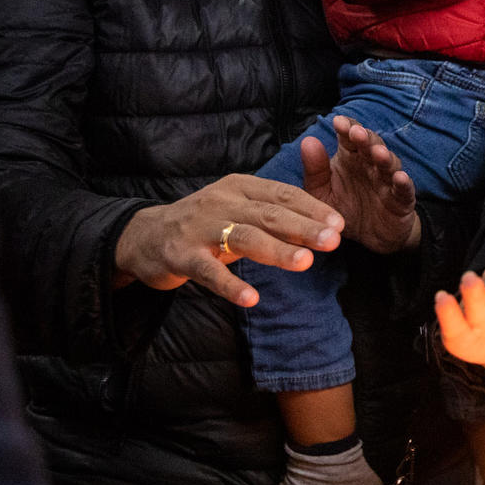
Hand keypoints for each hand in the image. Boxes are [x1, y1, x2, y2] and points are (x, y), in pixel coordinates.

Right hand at [114, 175, 344, 306]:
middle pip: (269, 214)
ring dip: (276, 250)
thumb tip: (321, 226)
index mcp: (240, 186)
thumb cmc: (204, 224)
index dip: (312, 208)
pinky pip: (209, 272)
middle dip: (304, 227)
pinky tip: (251, 298)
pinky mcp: (181, 256)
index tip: (339, 224)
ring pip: (244, 238)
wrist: (145, 236)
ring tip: (305, 262)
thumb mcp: (238, 209)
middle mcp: (221, 202)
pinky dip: (230, 285)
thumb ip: (273, 215)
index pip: (283, 194)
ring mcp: (200, 228)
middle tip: (334, 241)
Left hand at [300, 115, 419, 251]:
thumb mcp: (321, 192)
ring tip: (378, 153)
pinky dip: (403, 183)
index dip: (346, 127)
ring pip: (389, 163)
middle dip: (365, 138)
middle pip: (371, 145)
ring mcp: (388, 180)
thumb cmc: (343, 207)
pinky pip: (404, 189)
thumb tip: (307, 140)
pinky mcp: (402, 200)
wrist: (368, 237)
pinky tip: (400, 177)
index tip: (338, 122)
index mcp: (350, 157)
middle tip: (357, 132)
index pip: (349, 136)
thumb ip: (314, 170)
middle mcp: (370, 164)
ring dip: (385, 157)